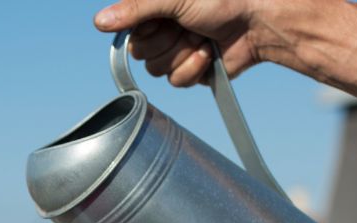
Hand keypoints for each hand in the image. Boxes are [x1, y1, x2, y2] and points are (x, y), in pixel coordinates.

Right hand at [93, 0, 271, 82]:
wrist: (257, 23)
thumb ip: (136, 9)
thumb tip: (99, 22)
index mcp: (154, 8)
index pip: (127, 29)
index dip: (144, 29)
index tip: (162, 19)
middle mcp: (162, 28)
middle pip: (140, 53)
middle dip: (167, 42)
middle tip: (187, 26)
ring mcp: (175, 50)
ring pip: (157, 70)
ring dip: (183, 54)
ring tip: (202, 37)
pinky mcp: (190, 70)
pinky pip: (176, 81)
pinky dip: (195, 67)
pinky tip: (209, 52)